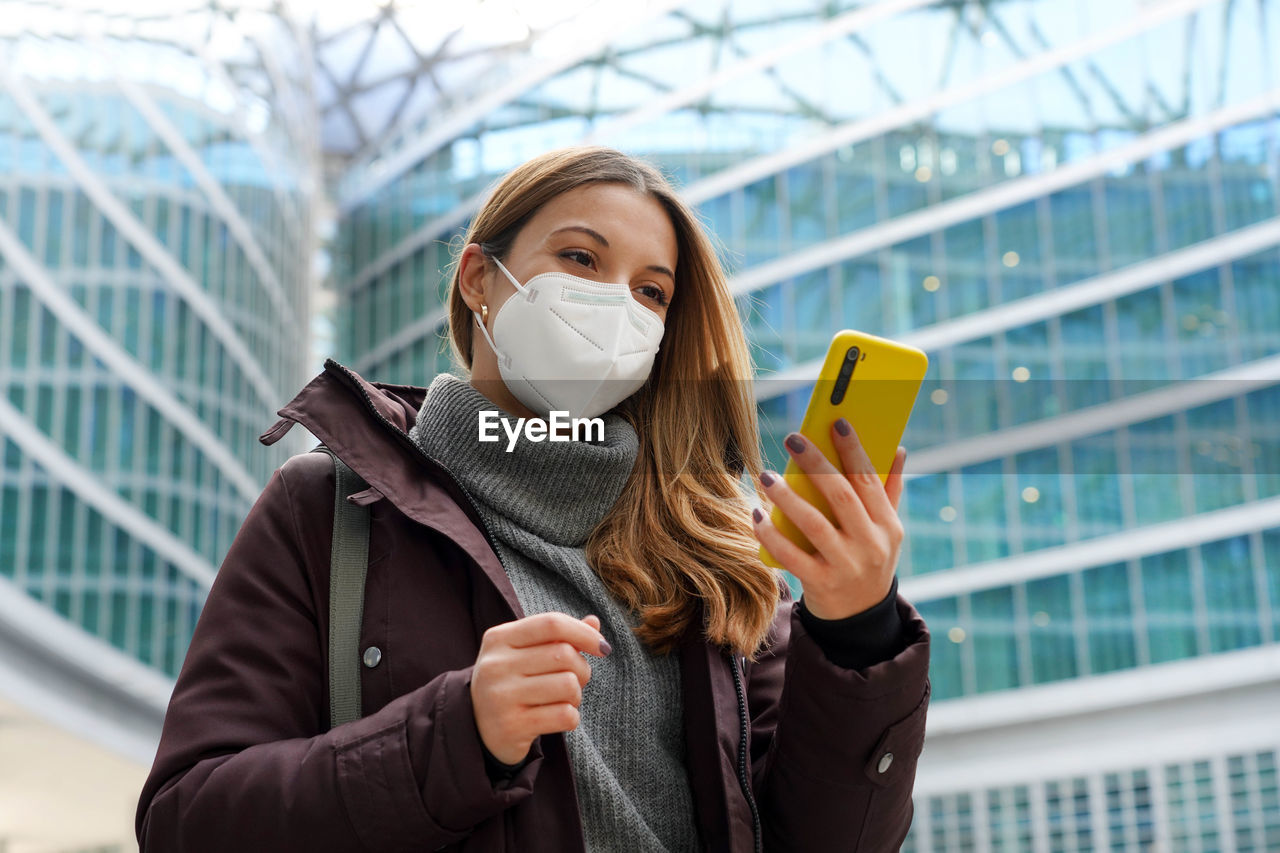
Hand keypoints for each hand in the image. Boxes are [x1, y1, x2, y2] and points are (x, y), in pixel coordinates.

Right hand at [470, 612, 611, 764]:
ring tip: (562, 700)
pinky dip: (571, 717)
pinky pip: (564, 715)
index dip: (584, 633)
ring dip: (576, 695)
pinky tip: (556, 717)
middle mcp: (496, 665)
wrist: (476, 728)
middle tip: (575, 681)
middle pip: (564, 654)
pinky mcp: (511, 726)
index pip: (551, 623)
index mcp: (499, 638)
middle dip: (582, 669)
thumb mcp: (525, 652)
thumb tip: (594, 622)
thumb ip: (558, 636)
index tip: (602, 647)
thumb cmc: (511, 682)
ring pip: (568, 686)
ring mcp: (501, 696)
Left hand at [751, 419, 906, 619]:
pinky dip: (771, 535)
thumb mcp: (886, 531)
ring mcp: (845, 566)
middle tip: (792, 438)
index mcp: (888, 526)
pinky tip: (757, 515)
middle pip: (841, 496)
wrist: (860, 617)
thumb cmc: (868, 559)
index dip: (854, 450)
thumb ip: (889, 491)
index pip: (870, 481)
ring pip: (814, 524)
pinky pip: (790, 556)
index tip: (837, 422)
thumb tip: (899, 448)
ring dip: (787, 497)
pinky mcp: (820, 584)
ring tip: (766, 475)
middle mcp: (870, 545)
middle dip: (816, 463)